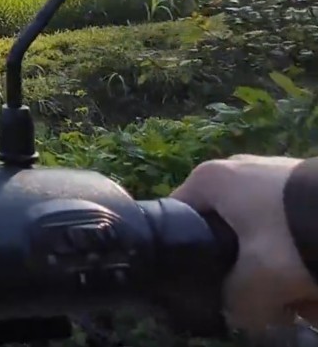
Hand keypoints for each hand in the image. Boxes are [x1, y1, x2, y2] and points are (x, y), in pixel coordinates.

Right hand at [172, 154, 317, 330]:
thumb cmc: (289, 236)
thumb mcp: (256, 281)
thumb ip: (235, 301)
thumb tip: (237, 312)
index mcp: (208, 179)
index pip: (177, 221)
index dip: (189, 258)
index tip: (210, 284)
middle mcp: (235, 168)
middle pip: (228, 233)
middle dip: (249, 270)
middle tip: (270, 297)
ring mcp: (270, 172)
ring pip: (264, 233)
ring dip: (281, 266)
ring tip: (302, 295)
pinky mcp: (301, 183)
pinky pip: (290, 224)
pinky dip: (301, 249)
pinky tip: (314, 274)